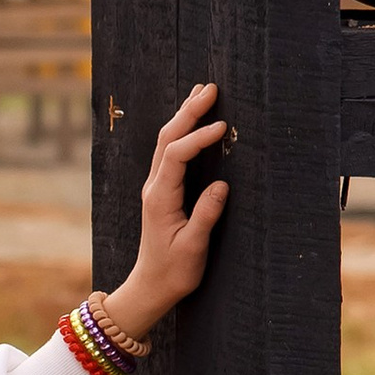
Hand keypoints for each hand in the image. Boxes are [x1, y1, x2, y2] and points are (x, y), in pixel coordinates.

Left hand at [95, 83, 229, 347]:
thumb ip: (205, 216)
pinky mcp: (161, 191)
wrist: (151, 286)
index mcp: (160, 198)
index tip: (223, 128)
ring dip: (183, 116)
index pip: (177, 155)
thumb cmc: (174, 272)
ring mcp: (155, 187)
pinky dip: (182, 131)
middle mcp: (154, 187)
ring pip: (166, 141)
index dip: (198, 138)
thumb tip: (221, 186)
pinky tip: (192, 120)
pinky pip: (169, 152)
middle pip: (167, 138)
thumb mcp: (193, 247)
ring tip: (202, 92)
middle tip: (210, 88)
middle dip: (188, 111)